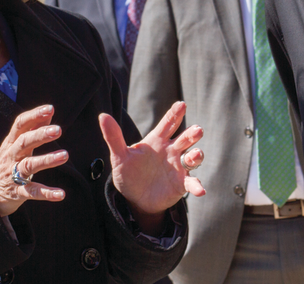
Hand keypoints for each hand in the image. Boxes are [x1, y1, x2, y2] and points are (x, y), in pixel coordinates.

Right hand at [0, 104, 68, 216]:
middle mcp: (11, 156)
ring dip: (47, 160)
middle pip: (24, 142)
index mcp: (11, 143)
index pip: (20, 124)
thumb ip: (32, 130)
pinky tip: (60, 194)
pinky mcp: (17, 192)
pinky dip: (47, 193)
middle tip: (58, 129)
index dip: (34, 115)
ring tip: (64, 155)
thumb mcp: (14, 145)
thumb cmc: (5, 164)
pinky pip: (32, 192)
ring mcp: (12, 174)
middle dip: (40, 135)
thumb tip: (48, 113)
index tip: (50, 108)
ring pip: (29, 165)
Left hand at [99, 101, 204, 232]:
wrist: (134, 198)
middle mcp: (171, 150)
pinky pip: (191, 182)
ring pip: (193, 157)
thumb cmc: (128, 173)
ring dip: (197, 155)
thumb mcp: (119, 156)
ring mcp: (178, 166)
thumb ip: (113, 137)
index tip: (181, 104)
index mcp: (157, 140)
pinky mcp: (181, 183)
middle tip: (197, 130)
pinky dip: (196, 185)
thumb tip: (103, 116)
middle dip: (192, 133)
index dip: (175, 113)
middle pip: (185, 138)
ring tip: (195, 155)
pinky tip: (200, 190)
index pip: (168, 123)